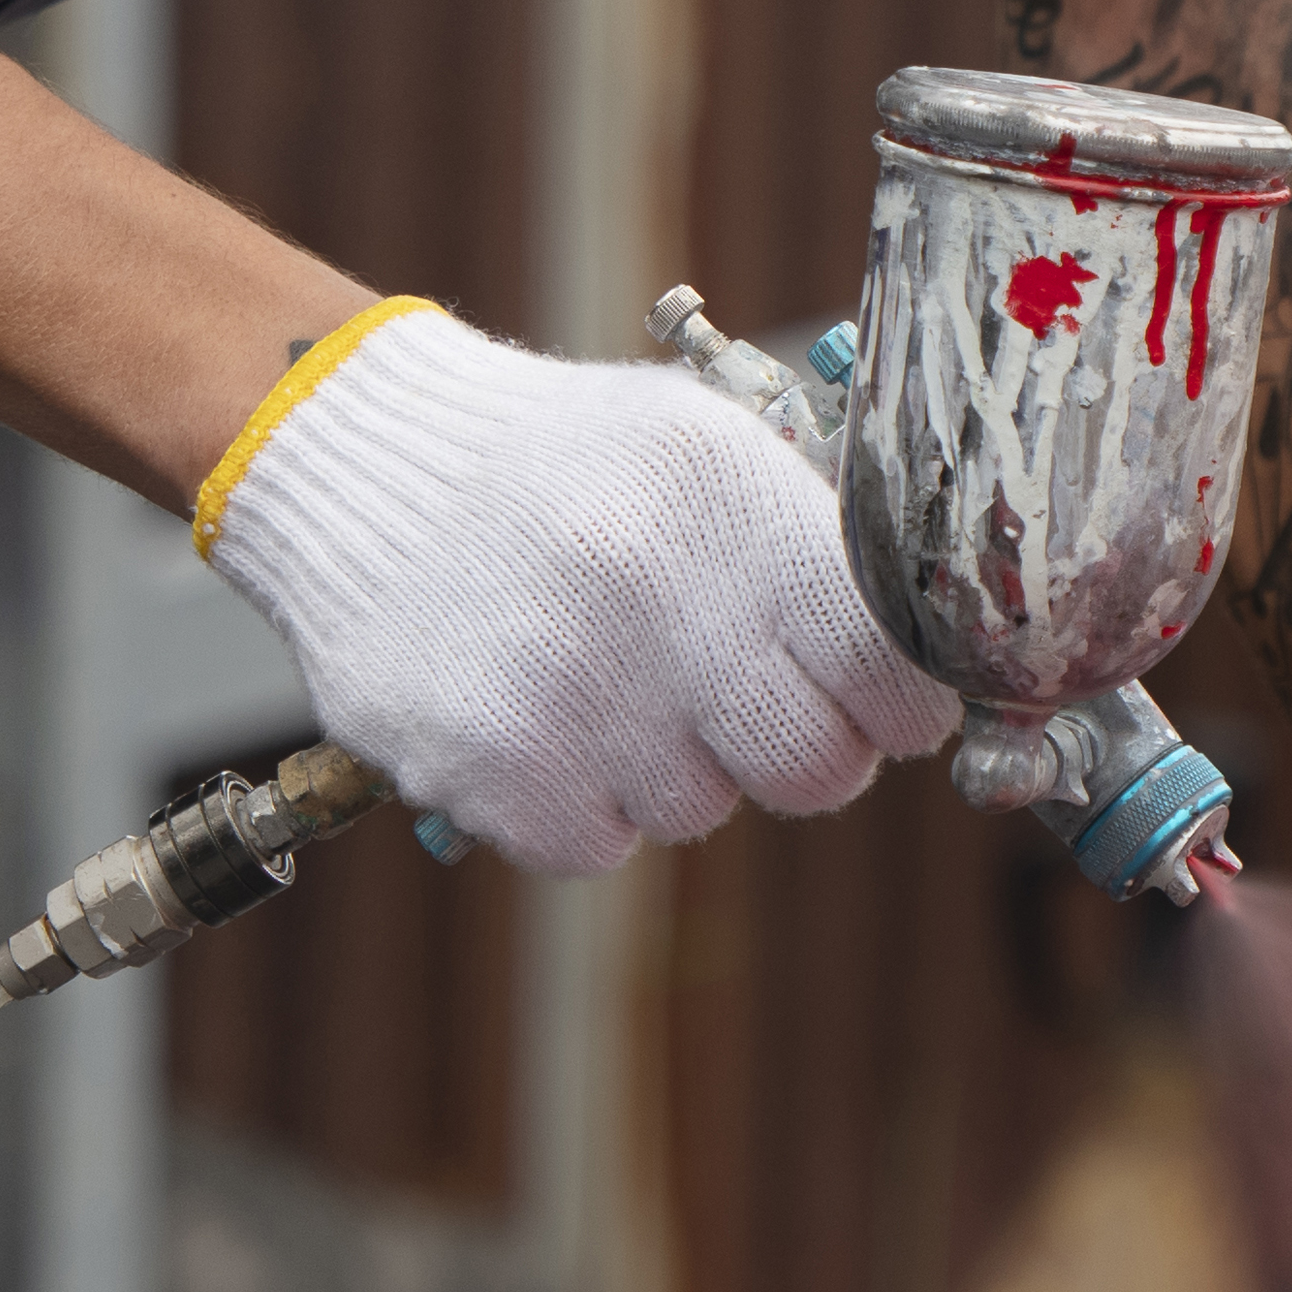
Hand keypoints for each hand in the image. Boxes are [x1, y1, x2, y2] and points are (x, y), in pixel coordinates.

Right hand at [200, 306, 957, 877]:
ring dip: (673, 767)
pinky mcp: (486, 769)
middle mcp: (650, 594)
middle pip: (816, 770)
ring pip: (702, 812)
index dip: (897, 701)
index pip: (891, 669)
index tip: (875, 696)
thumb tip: (931, 657)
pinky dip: (581, 804)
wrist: (359, 465)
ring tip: (609, 676)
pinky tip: (545, 717)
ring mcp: (564, 690)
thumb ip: (813, 544)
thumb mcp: (703, 445)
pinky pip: (597, 847)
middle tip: (741, 698)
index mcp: (727, 505)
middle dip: (797, 747)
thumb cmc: (562, 463)